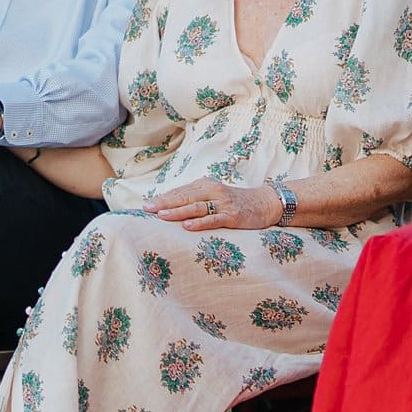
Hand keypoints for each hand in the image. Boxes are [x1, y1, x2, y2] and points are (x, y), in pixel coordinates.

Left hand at [146, 178, 279, 232]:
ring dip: (177, 211)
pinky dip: (199, 222)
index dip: (162, 198)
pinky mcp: (233, 216)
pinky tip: (187, 226)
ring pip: (196, 207)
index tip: (146, 205)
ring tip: (161, 216)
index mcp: (205, 185)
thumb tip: (170, 206)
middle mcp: (212, 191)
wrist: (265, 203)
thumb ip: (195, 198)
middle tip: (147, 209)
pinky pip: (213, 219)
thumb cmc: (234, 201)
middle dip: (164, 203)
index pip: (180, 192)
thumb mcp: (214, 195)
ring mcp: (222, 203)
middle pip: (184, 197)